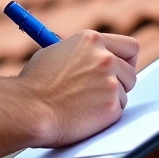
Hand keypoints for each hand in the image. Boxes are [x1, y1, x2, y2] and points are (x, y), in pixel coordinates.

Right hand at [16, 31, 140, 147]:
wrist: (28, 109)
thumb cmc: (33, 85)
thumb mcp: (55, 53)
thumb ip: (79, 54)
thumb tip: (90, 59)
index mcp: (92, 40)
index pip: (129, 47)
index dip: (126, 61)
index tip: (120, 70)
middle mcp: (105, 57)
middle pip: (131, 72)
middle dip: (120, 83)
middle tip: (101, 93)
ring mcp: (111, 81)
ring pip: (124, 94)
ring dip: (109, 101)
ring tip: (83, 105)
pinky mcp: (111, 105)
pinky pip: (117, 112)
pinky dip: (104, 117)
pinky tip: (82, 116)